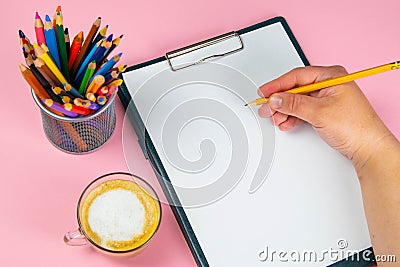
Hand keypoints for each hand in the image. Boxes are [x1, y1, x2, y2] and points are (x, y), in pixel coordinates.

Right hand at [258, 65, 391, 167]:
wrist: (368, 148)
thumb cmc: (357, 127)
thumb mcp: (319, 112)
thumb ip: (294, 104)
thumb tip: (276, 99)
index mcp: (331, 76)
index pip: (297, 76)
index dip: (277, 85)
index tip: (264, 92)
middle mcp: (328, 84)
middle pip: (295, 89)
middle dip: (279, 100)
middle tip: (266, 108)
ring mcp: (326, 98)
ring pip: (297, 101)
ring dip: (285, 110)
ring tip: (276, 118)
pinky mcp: (324, 111)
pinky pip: (302, 110)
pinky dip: (292, 117)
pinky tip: (286, 122)